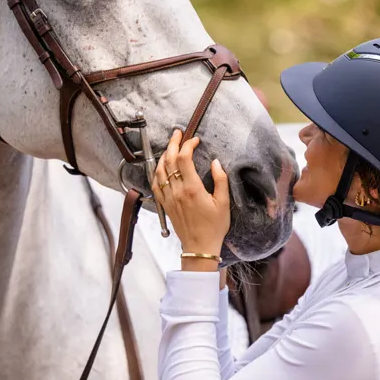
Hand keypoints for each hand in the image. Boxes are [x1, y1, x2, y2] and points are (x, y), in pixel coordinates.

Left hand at [151, 130, 229, 271]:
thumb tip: (216, 162)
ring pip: (160, 170)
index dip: (188, 145)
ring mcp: (169, 198)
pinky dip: (156, 172)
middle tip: (178, 133)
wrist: (200, 247)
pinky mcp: (165, 204)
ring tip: (170, 146)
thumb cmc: (214, 227)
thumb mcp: (223, 203)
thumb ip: (220, 180)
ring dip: (164, 155)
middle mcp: (177, 191)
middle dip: (173, 143)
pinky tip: (161, 166)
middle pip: (169, 160)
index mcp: (192, 189)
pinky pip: (155, 184)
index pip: (184, 159)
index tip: (195, 140)